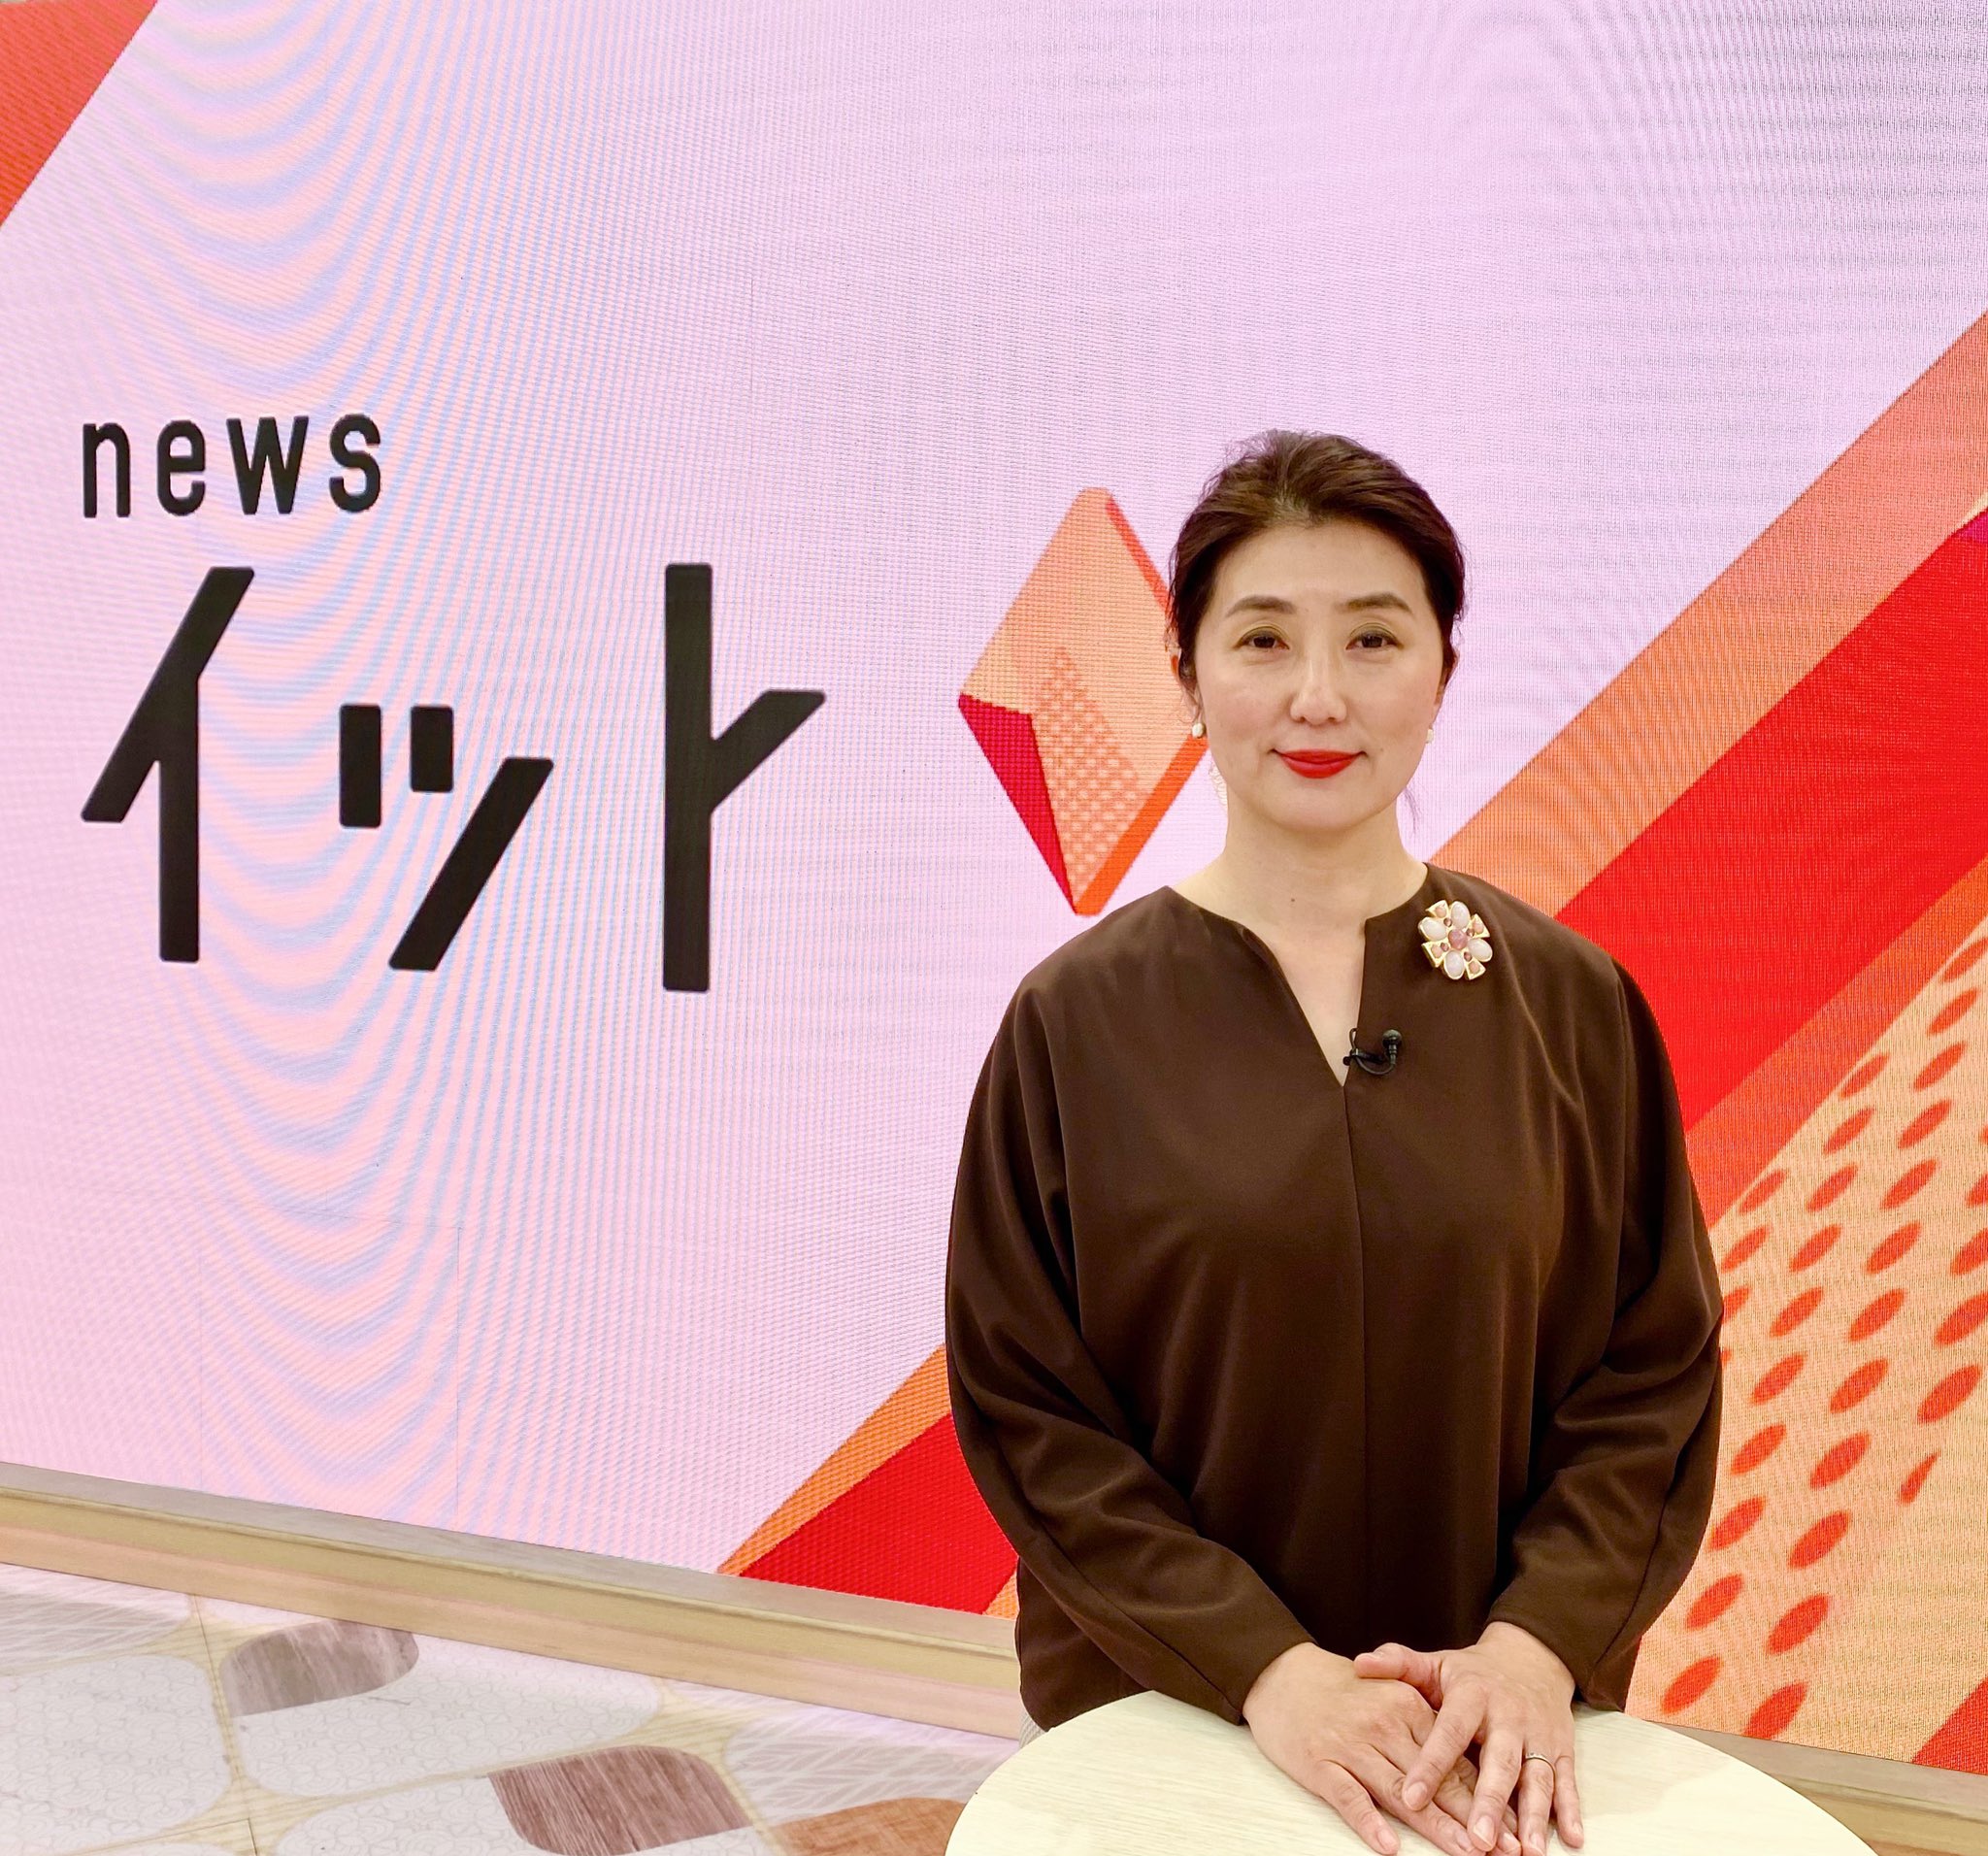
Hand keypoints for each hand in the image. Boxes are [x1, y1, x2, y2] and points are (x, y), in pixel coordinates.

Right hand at [1242, 1643, 1521, 1855]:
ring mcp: (1351, 1745)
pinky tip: (1388, 1845)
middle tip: (1506, 1851)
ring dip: (1436, 1827)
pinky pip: (1348, 1796)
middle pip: (1436, 1781)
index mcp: (1407, 1707)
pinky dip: (1369, 1822)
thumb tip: (1476, 1774)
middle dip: (1473, 1820)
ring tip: (1465, 1853)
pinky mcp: (1319, 1762)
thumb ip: (1427, 1730)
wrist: (1283, 1674)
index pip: (1456, 1761)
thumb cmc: (1343, 1692)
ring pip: (1400, 1793)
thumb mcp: (1391, 1697)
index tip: (1516, 1830)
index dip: (1488, 1799)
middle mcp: (1384, 1725)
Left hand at [1351, 1624, 1583, 1855]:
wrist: (1530, 1659)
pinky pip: (1567, 1782)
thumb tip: (1359, 1664)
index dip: (1430, 1764)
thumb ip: (1399, 1665)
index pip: (1448, 1732)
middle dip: (1489, 1803)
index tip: (1410, 1796)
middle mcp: (1509, 1717)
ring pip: (1536, 1778)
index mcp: (1472, 1695)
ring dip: (1533, 1816)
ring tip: (1526, 1852)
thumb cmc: (1471, 1672)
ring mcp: (1538, 1735)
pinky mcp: (1561, 1749)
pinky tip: (1569, 1839)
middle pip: (1499, 1763)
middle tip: (1477, 1840)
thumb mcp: (1435, 1663)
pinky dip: (1570, 1810)